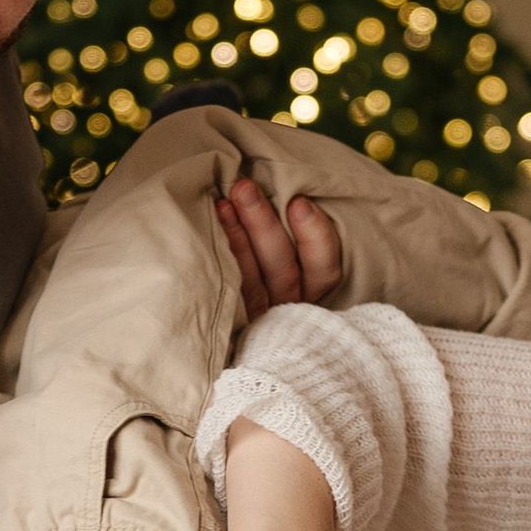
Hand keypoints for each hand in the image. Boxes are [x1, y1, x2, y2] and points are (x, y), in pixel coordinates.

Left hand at [215, 175, 342, 320]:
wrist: (241, 342)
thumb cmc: (271, 264)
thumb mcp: (292, 251)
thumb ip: (292, 228)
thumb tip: (290, 192)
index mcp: (311, 290)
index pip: (324, 269)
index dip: (314, 236)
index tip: (297, 203)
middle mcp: (288, 307)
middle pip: (282, 270)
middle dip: (263, 224)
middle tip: (244, 188)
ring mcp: (258, 317)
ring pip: (251, 282)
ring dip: (236, 238)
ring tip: (223, 203)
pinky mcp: (232, 322)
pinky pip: (226, 293)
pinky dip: (219, 258)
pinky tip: (205, 228)